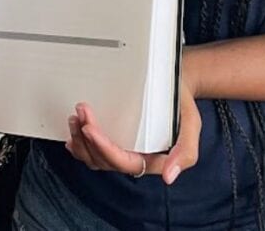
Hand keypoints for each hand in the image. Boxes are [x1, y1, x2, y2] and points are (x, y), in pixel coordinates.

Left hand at [65, 83, 200, 184]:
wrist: (177, 86)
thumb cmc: (182, 105)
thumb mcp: (191, 125)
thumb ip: (185, 152)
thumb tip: (169, 177)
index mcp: (151, 159)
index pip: (122, 161)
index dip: (104, 148)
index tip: (90, 129)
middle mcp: (134, 157)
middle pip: (103, 160)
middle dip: (87, 139)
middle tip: (81, 113)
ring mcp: (122, 149)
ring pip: (94, 157)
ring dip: (80, 140)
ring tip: (75, 118)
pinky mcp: (114, 139)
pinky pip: (92, 150)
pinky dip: (80, 143)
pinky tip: (72, 134)